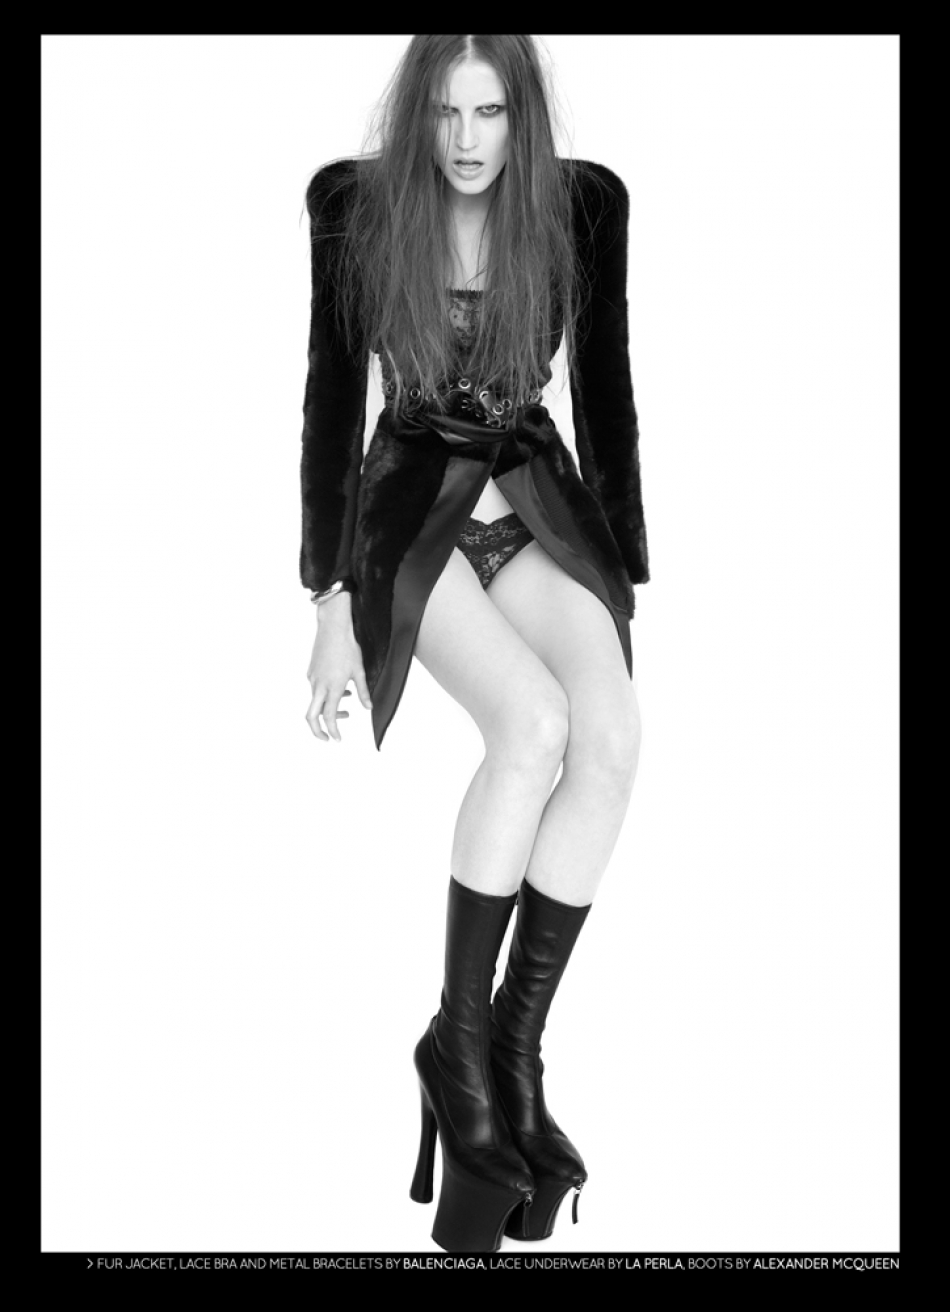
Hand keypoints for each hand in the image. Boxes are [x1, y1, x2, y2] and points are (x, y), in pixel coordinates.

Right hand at [305, 593, 372, 741]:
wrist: (333, 628)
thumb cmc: (348, 648)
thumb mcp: (360, 672)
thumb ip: (363, 692)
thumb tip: (367, 708)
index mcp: (333, 688)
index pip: (329, 717)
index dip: (333, 731)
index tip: (338, 739)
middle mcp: (319, 686)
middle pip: (310, 716)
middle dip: (317, 731)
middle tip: (327, 738)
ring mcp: (313, 678)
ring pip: (316, 702)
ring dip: (329, 710)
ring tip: (347, 709)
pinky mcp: (311, 672)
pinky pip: (316, 690)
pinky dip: (327, 696)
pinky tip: (342, 690)